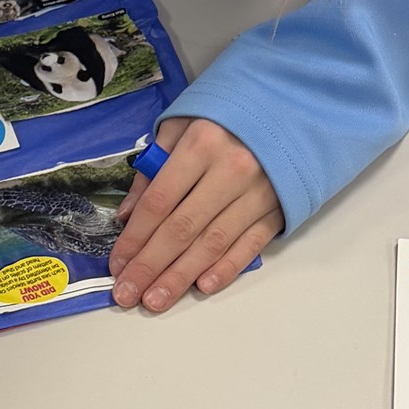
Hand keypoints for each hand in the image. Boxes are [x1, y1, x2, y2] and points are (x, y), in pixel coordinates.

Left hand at [108, 117, 281, 311]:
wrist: (291, 108)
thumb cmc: (226, 119)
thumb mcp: (182, 127)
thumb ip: (153, 170)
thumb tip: (127, 217)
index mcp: (201, 145)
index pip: (159, 202)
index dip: (135, 238)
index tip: (117, 264)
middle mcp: (231, 170)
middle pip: (182, 228)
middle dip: (150, 266)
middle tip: (127, 294)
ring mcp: (259, 192)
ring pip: (213, 243)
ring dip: (181, 276)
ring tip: (155, 300)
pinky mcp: (279, 208)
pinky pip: (250, 245)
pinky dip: (226, 268)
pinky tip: (201, 287)